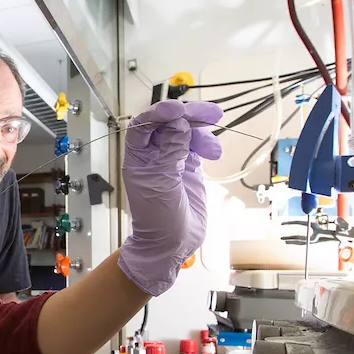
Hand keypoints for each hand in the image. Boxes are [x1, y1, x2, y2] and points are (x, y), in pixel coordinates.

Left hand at [118, 100, 222, 294]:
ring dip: (201, 131)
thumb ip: (171, 151)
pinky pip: (197, 146)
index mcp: (138, 157)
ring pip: (185, 132)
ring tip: (214, 146)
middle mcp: (153, 155)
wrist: (171, 244)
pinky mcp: (189, 168)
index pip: (144, 126)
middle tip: (210, 113)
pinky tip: (214, 152)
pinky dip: (207, 145)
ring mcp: (172, 159)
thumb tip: (179, 123)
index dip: (159, 113)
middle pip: (168, 124)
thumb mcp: (162, 182)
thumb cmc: (157, 218)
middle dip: (188, 115)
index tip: (178, 110)